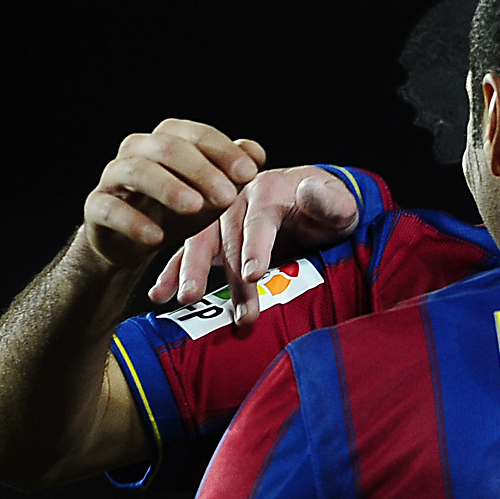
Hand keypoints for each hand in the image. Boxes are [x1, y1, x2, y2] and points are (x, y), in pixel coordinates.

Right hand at [81, 121, 264, 273]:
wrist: (136, 240)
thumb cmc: (177, 209)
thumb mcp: (211, 192)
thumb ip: (233, 171)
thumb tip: (255, 151)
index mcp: (167, 140)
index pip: (196, 134)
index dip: (224, 151)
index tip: (249, 173)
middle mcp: (138, 151)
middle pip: (167, 148)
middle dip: (201, 170)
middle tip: (227, 195)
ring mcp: (114, 177)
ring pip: (136, 171)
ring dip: (168, 188)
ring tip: (195, 207)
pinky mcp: (97, 206)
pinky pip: (110, 208)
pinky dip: (133, 221)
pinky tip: (156, 237)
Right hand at [151, 167, 358, 325]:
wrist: (315, 203)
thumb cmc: (329, 208)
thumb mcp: (340, 202)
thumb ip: (329, 200)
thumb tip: (309, 190)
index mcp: (268, 188)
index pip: (260, 220)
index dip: (256, 247)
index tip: (253, 274)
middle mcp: (237, 198)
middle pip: (228, 238)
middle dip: (230, 277)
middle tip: (235, 310)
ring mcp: (220, 217)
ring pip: (201, 244)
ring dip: (191, 273)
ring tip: (185, 300)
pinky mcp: (211, 235)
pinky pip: (189, 253)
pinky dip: (172, 272)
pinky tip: (159, 294)